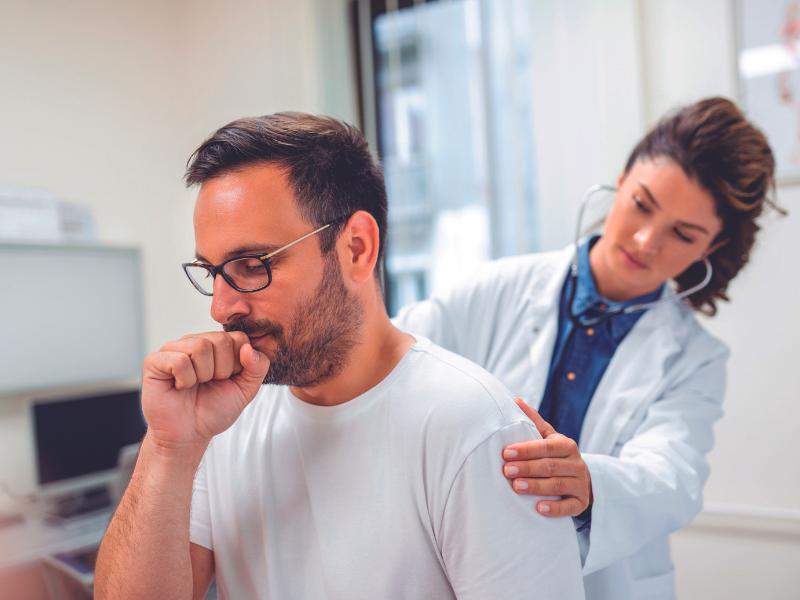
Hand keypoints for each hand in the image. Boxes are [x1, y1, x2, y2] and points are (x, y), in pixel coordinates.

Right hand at [141, 331, 269, 451]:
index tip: (227, 380)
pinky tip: (180, 387)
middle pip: (220, 340)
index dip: (238, 365)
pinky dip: (185, 379)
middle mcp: (194, 341)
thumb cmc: (214, 410)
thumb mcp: (245, 390)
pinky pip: (180, 360)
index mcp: (216, 345)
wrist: (189, 435)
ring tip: (194, 385)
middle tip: (209, 384)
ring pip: (200, 346)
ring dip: (203, 375)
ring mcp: (173, 349)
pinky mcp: (154, 361)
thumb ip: (258, 367)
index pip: (239, 338)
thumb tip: (250, 348)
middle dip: (221, 371)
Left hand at [503, 398, 592, 516]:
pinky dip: (554, 509)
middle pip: (550, 466)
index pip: (546, 446)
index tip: (506, 452)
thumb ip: (533, 421)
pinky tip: (539, 509)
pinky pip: (569, 507)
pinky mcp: (581, 503)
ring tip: (516, 487)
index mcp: (567, 445)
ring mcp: (580, 484)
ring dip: (536, 487)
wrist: (581, 479)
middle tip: (506, 470)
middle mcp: (576, 464)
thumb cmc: (556, 455)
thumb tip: (514, 400)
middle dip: (527, 468)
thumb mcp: (548, 438)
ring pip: (558, 486)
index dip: (527, 449)